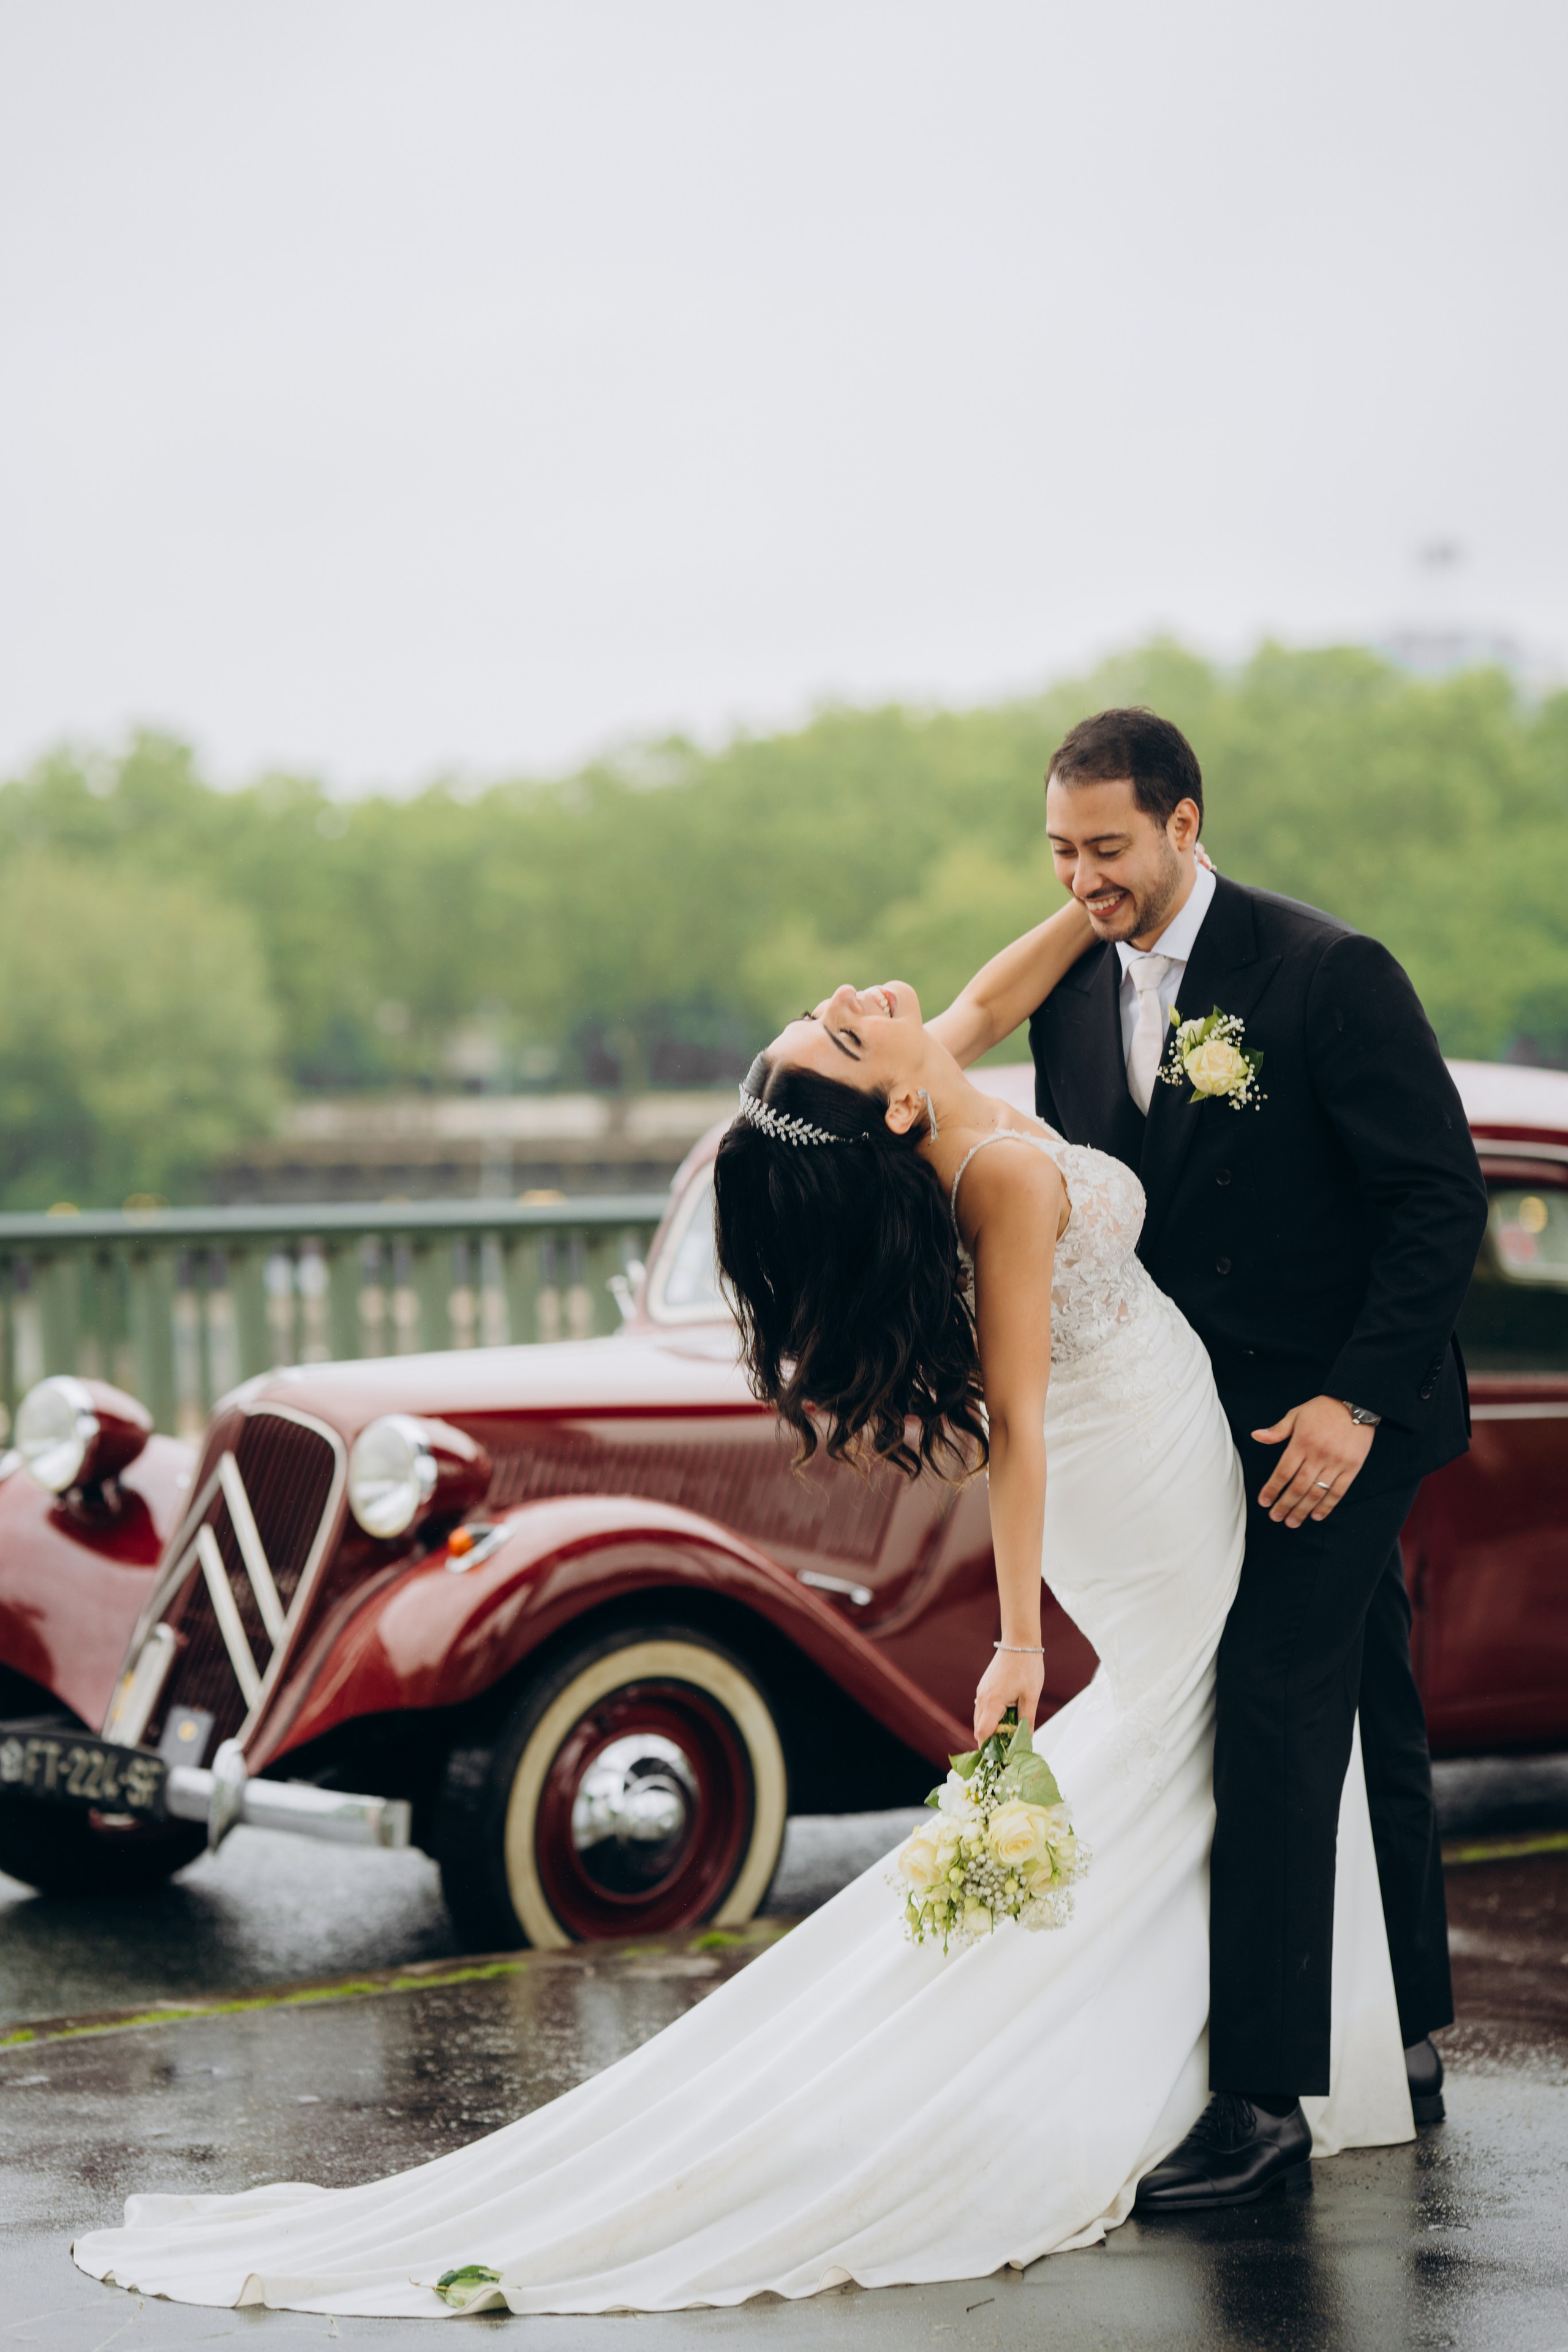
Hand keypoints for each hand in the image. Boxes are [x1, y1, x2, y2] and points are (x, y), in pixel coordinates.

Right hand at [973, 1647, 1044, 1743]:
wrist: (1019, 1642)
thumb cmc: (1027, 1667)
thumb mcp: (1031, 1697)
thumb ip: (1026, 1721)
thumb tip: (1027, 1741)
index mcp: (992, 1702)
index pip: (982, 1734)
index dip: (988, 1749)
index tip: (999, 1758)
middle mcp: (982, 1698)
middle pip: (979, 1728)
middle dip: (991, 1740)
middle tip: (1008, 1748)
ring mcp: (982, 1691)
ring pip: (981, 1718)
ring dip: (992, 1728)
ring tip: (1010, 1732)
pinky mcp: (985, 1686)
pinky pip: (984, 1707)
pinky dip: (992, 1716)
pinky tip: (1008, 1715)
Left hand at [1252, 1395, 1374, 1526]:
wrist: (1356, 1403)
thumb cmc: (1323, 1409)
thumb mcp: (1296, 1414)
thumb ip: (1277, 1430)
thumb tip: (1256, 1436)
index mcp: (1301, 1442)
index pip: (1283, 1472)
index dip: (1272, 1489)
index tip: (1264, 1502)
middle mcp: (1318, 1455)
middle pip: (1298, 1487)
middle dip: (1285, 1505)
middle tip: (1276, 1517)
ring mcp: (1336, 1462)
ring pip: (1317, 1492)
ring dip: (1303, 1510)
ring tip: (1292, 1521)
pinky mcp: (1352, 1467)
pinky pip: (1338, 1491)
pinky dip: (1327, 1506)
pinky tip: (1317, 1515)